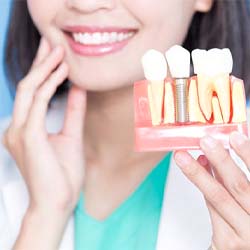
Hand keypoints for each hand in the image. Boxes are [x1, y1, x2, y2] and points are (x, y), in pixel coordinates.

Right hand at [2, 37, 86, 248]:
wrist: (58, 202)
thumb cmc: (63, 174)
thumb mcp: (71, 135)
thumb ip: (73, 111)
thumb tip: (78, 89)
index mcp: (26, 129)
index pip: (32, 93)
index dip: (43, 72)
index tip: (56, 56)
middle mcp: (17, 127)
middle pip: (27, 85)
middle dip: (40, 63)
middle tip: (52, 43)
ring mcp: (20, 131)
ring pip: (29, 89)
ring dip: (45, 68)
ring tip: (60, 52)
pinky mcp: (28, 135)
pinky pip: (37, 101)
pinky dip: (49, 84)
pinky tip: (63, 72)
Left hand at [174, 132, 249, 249]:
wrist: (243, 249)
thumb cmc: (247, 225)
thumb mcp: (248, 202)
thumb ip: (235, 182)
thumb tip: (214, 158)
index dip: (247, 154)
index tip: (235, 136)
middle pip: (238, 185)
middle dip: (221, 160)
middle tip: (205, 141)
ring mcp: (245, 234)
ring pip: (219, 196)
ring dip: (199, 173)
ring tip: (183, 156)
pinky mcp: (227, 242)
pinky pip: (211, 208)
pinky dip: (202, 186)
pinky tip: (195, 171)